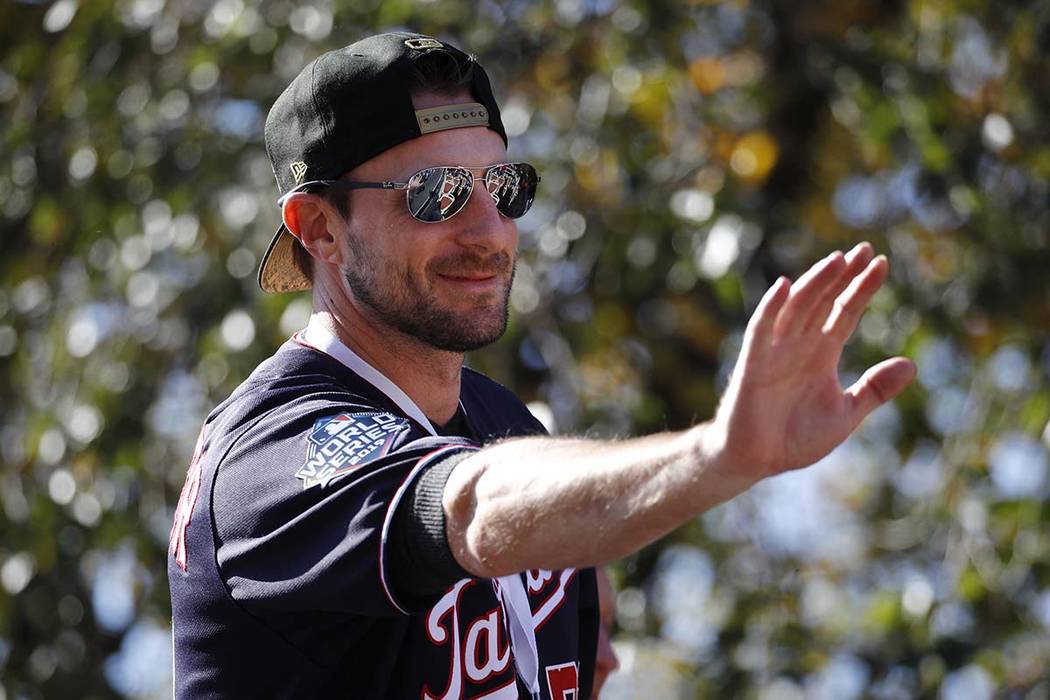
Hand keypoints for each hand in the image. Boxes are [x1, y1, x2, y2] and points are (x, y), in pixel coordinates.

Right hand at [709, 242, 915, 480]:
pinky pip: (761, 330)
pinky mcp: (754, 363)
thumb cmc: (796, 438)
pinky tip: (786, 287)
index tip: (882, 264)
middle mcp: (800, 345)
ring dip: (815, 283)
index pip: (845, 312)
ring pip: (797, 308)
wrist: (756, 460)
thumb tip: (911, 364)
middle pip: (823, 301)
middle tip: (864, 249)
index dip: (862, 289)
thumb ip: (875, 389)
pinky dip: (771, 308)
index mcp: (822, 354)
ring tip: (837, 260)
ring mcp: (776, 351)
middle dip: (842, 275)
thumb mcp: (846, 413)